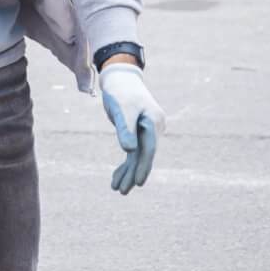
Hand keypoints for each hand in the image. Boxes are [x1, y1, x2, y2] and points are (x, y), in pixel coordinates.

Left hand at [99, 62, 165, 194]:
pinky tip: (116, 177)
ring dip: (127, 172)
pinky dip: (125, 164)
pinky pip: (133, 152)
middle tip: (122, 192)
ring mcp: (146, 132)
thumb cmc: (121, 91)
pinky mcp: (137, 133)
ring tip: (117, 189)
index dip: (143, 166)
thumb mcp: (122, 109)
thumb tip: (129, 151)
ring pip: (138, 156)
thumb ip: (126, 129)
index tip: (138, 182)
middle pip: (144, 156)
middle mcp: (153, 128)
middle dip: (133, 174)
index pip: (149, 148)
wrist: (120, 78)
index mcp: (153, 122)